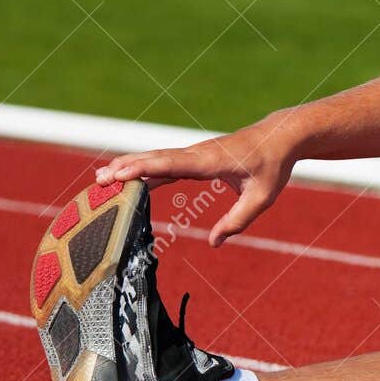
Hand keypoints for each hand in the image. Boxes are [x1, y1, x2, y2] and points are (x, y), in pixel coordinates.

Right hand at [95, 118, 298, 246]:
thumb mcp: (262, 198)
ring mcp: (195, 153)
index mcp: (212, 161)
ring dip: (130, 166)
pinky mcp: (196, 157)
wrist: (280, 137)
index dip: (146, 169)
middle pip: (157, 159)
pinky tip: (128, 178)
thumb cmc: (272, 166)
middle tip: (99, 180)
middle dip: (127, 168)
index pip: (173, 164)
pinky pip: (166, 162)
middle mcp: (198, 154)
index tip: (121, 174)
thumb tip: (215, 243)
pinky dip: (145, 169)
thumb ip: (238, 221)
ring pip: (157, 158)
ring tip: (101, 177)